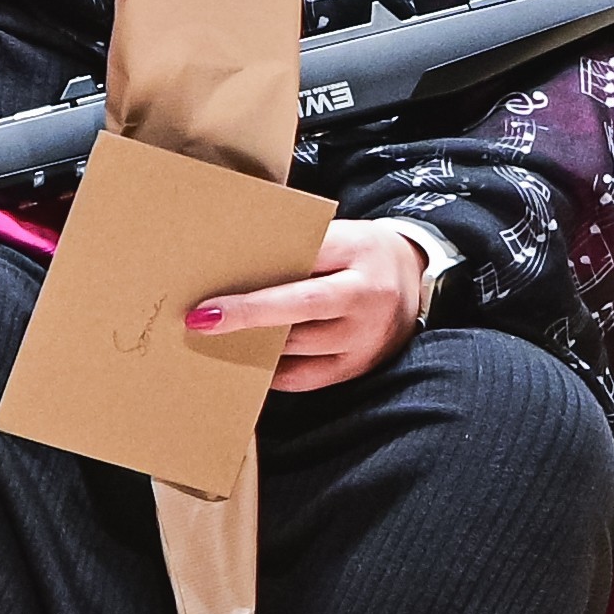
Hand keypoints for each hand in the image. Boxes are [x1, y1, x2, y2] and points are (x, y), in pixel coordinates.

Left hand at [189, 220, 435, 394]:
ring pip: (299, 347)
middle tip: (199, 321)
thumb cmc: (359, 252)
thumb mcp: (337, 235)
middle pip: (300, 308)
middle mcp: (367, 298)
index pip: (302, 263)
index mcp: (359, 251)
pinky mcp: (358, 367)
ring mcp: (366, 339)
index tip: (211, 299)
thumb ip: (296, 249)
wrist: (414, 277)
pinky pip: (306, 378)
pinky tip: (247, 359)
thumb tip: (233, 268)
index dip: (258, 282)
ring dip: (254, 343)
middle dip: (248, 316)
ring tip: (214, 338)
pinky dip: (273, 370)